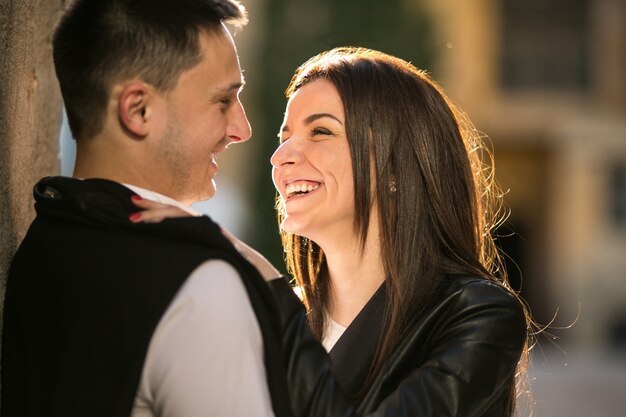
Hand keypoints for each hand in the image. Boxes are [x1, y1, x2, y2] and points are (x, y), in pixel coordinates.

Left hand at [129, 196, 281, 280]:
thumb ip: (186, 243)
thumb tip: (166, 247)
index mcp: (193, 224)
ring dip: (154, 214)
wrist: (243, 262)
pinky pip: (185, 221)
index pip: (171, 212)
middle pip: (170, 208)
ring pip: (175, 213)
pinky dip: (169, 219)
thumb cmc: (222, 260)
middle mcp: (196, 220)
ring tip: (134, 217)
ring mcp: (201, 223)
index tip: (135, 205)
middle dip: (150, 206)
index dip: (154, 208)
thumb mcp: (199, 249)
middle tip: (130, 202)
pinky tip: (156, 221)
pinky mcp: (205, 228)